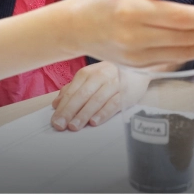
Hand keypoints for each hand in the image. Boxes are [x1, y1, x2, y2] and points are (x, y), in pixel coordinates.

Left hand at [50, 61, 175, 131]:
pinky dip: (104, 112)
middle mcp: (100, 76)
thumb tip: (56, 103)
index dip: (62, 106)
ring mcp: (114, 84)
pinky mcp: (127, 92)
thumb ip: (73, 89)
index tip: (54, 120)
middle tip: (60, 125)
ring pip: (96, 100)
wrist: (139, 68)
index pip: (72, 91)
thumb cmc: (111, 74)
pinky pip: (114, 103)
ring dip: (84, 114)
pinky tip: (95, 121)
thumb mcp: (91, 78)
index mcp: (88, 73)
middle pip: (82, 95)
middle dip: (69, 111)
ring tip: (74, 126)